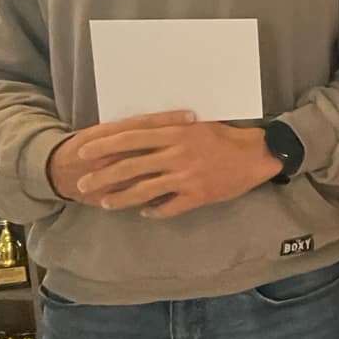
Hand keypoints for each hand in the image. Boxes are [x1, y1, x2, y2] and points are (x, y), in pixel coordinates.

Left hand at [52, 114, 281, 218]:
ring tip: (105, 203)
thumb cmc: (225, 136)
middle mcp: (177, 153)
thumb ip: (167, 128)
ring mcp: (186, 176)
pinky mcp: (198, 194)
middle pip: (130, 165)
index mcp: (174, 132)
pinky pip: (169, 206)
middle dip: (102, 176)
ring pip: (145, 189)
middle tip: (83, 184)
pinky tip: (143, 213)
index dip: (104, 145)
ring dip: (121, 198)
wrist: (256, 155)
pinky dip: (154, 211)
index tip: (83, 152)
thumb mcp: (194, 125)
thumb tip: (136, 133)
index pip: (130, 137)